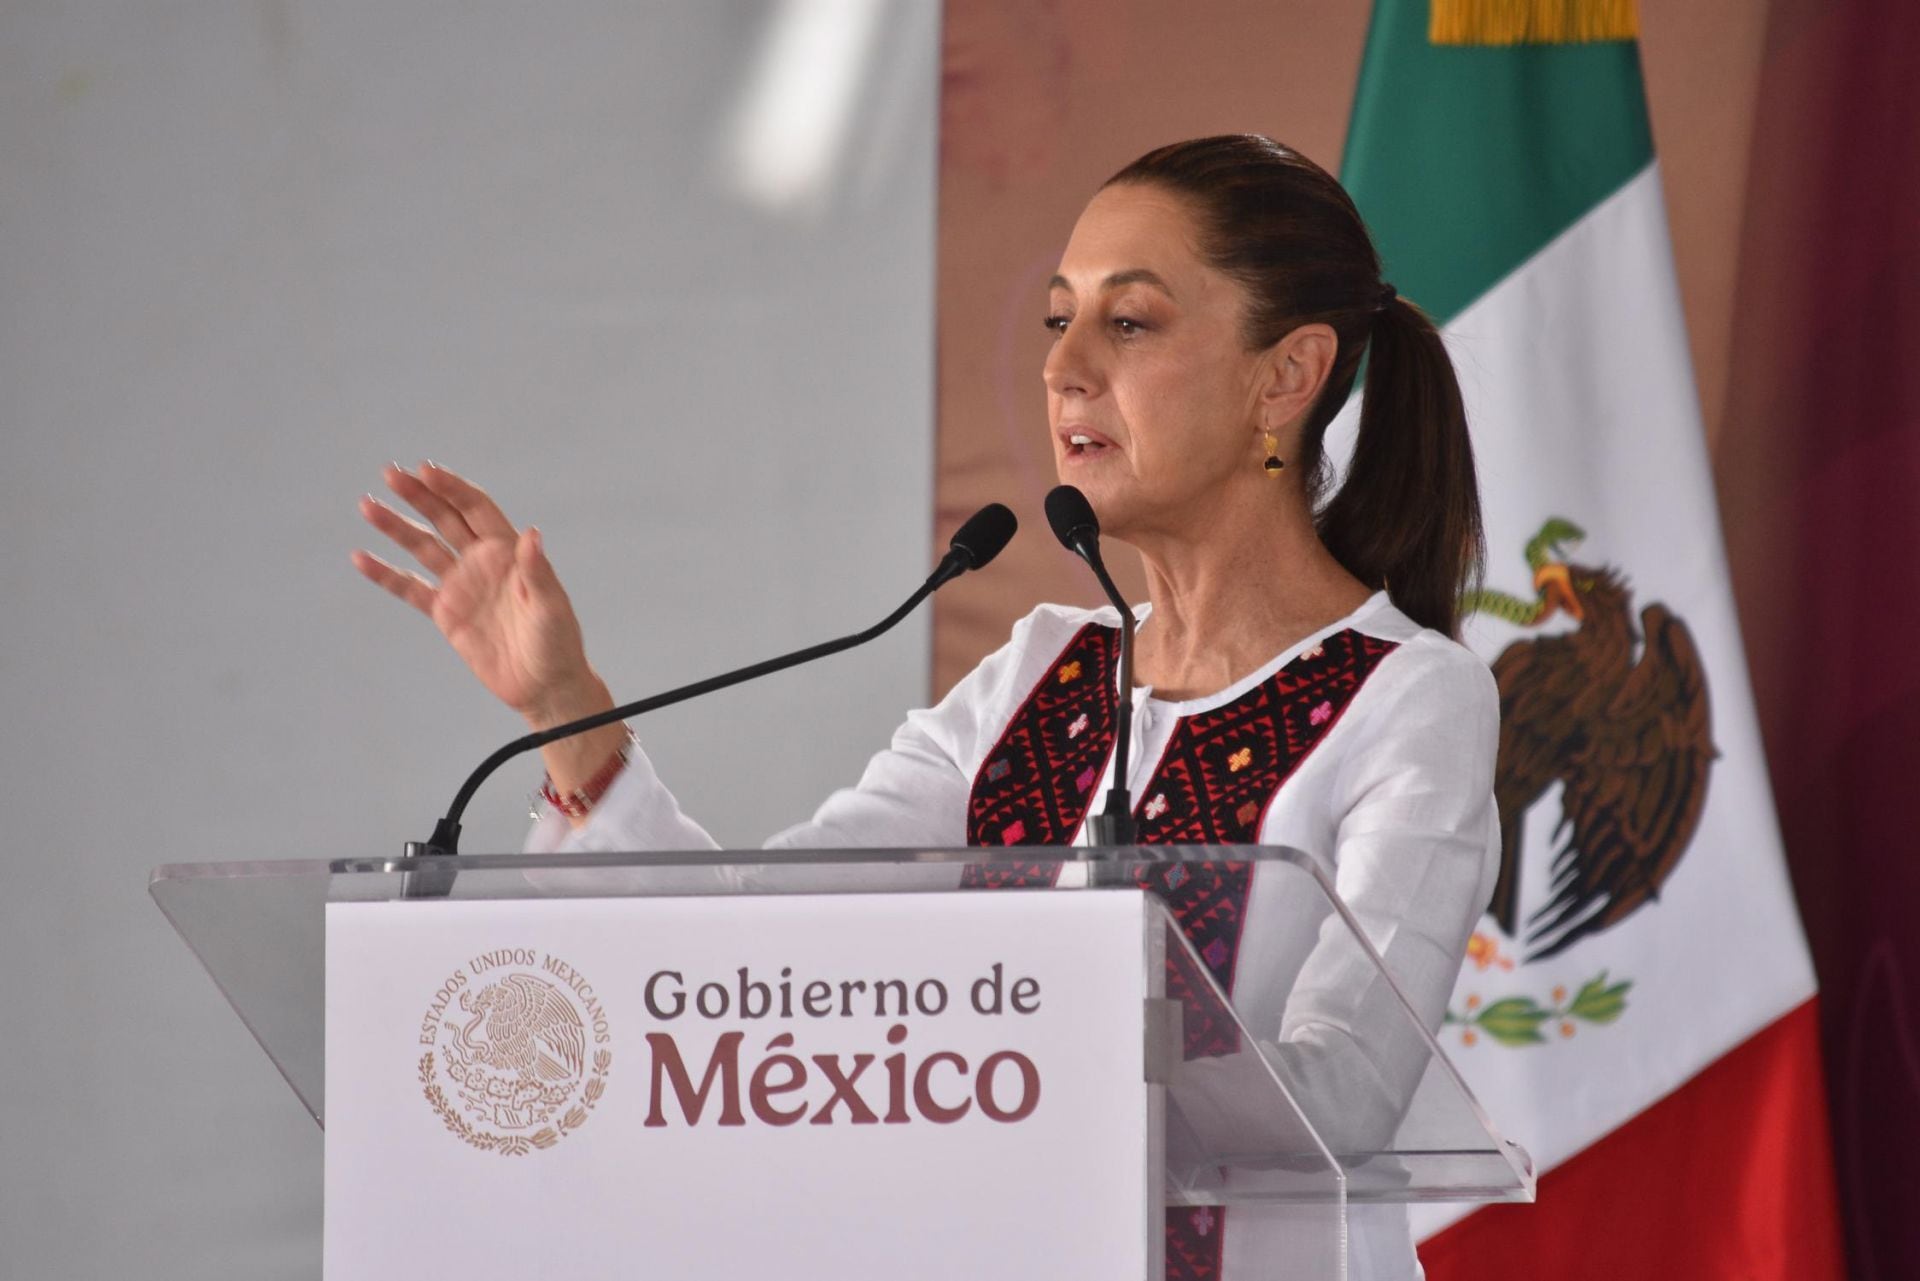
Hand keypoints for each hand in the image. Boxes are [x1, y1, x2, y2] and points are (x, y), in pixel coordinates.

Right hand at [352, 462, 603, 727]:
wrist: (544, 686)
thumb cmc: (557, 643)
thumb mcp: (551, 606)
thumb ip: (538, 571)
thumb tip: (532, 533)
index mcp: (508, 551)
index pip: (475, 509)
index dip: (452, 488)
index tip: (425, 471)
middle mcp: (481, 562)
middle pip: (444, 519)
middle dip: (419, 495)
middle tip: (391, 474)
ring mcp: (461, 585)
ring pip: (422, 548)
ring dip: (396, 526)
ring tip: (368, 505)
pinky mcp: (445, 613)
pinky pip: (410, 588)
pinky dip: (385, 574)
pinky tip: (361, 558)